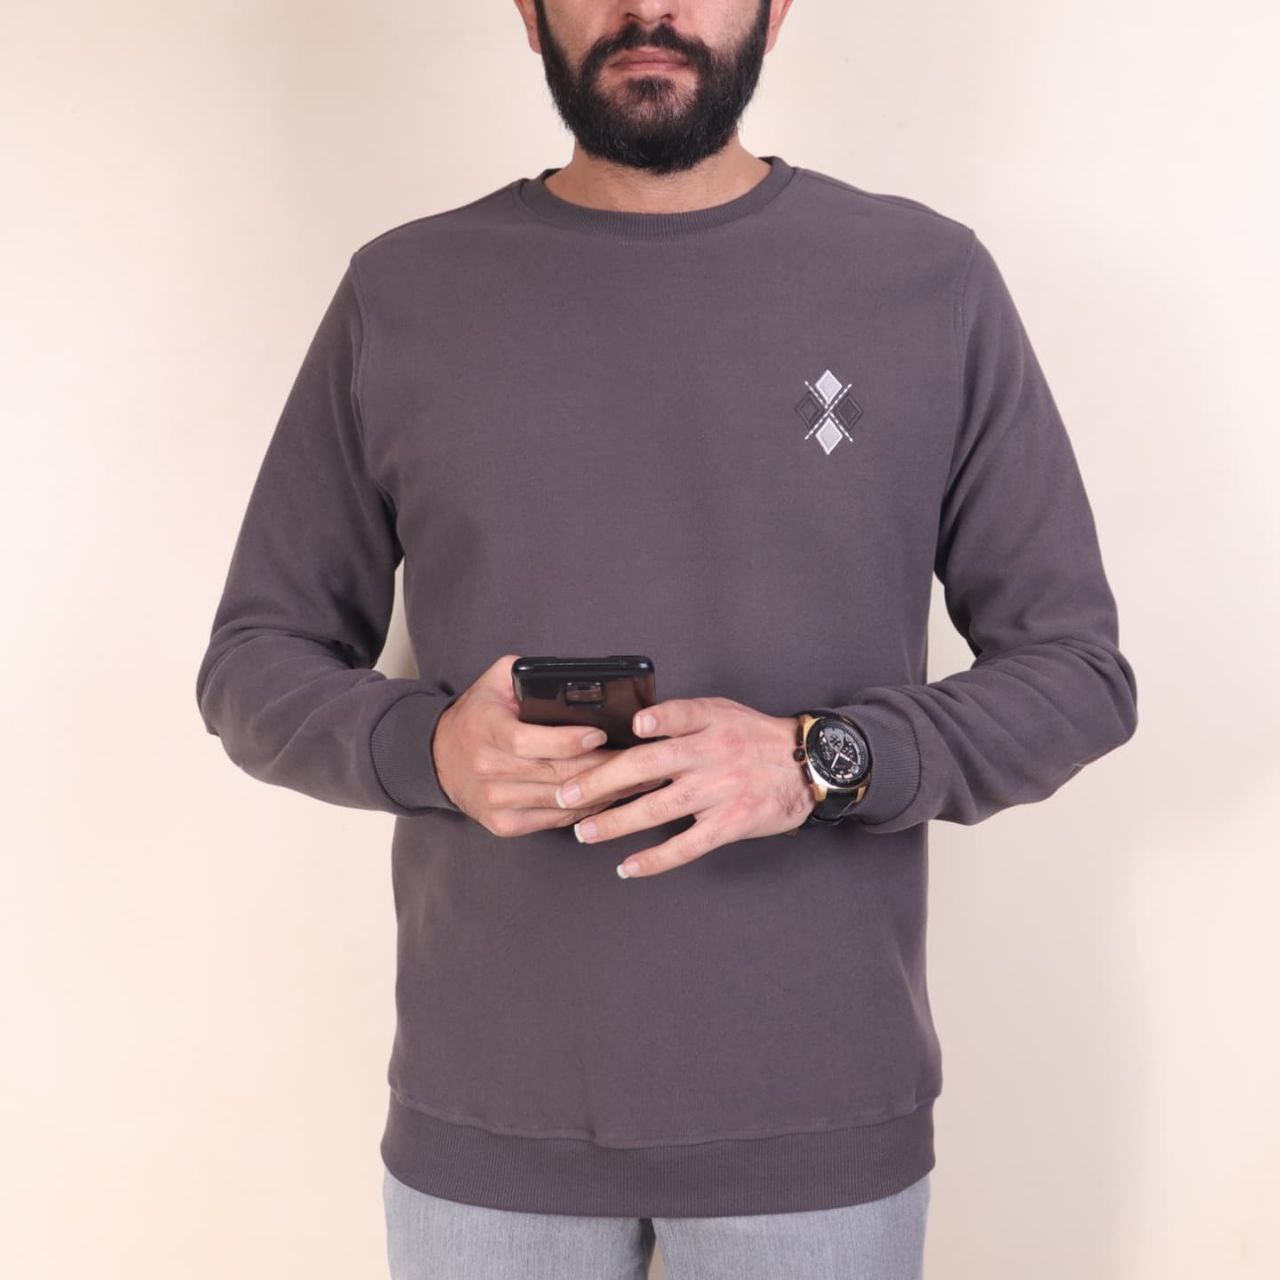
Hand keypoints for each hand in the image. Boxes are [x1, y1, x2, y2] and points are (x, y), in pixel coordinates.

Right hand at [431, 653, 666, 835]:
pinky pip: (553, 820)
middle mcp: (488, 768)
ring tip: (636, 780)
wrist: (438, 757)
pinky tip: (609, 798)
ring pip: (559, 801)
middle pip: (554, 774)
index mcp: (485, 729)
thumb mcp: (494, 680)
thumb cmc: (478, 715)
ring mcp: (494, 801)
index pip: (528, 741)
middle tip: (639, 760)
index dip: (567, 741)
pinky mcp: (503, 824)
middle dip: (602, 768)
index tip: (600, 733)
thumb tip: (573, 676)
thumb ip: (528, 671)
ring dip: (602, 792)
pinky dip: (584, 810)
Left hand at [553, 696, 815, 877]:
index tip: (625, 728)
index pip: (678, 715)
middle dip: (602, 781)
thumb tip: (633, 727)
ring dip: (616, 822)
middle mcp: (712, 754)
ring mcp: (721, 791)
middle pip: (649, 766)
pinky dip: (655, 859)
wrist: (808, 766)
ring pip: (659, 808)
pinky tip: (628, 866)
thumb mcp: (724, 712)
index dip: (655, 720)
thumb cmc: (755, 737)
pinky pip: (687, 845)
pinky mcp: (730, 823)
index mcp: (709, 722)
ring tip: (585, 832)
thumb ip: (683, 717)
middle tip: (567, 794)